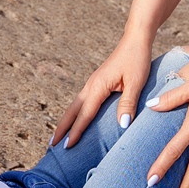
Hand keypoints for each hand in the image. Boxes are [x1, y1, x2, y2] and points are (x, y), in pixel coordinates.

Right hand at [52, 33, 152, 149]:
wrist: (135, 40)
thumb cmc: (136, 60)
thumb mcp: (136, 82)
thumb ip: (128, 103)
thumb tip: (122, 125)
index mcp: (97, 86)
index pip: (84, 114)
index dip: (76, 131)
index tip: (67, 147)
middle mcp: (90, 85)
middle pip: (72, 111)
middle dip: (62, 128)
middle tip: (52, 146)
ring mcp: (92, 83)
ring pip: (74, 106)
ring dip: (66, 121)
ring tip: (58, 137)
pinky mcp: (97, 83)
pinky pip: (81, 101)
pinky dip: (75, 113)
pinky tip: (76, 120)